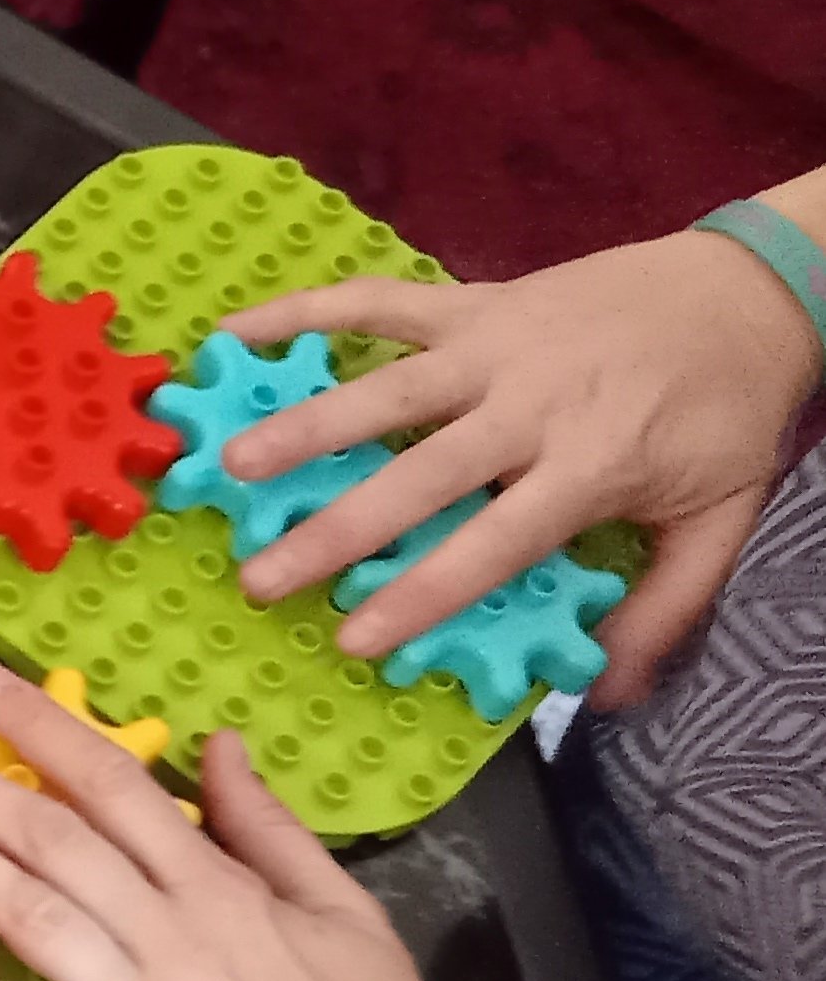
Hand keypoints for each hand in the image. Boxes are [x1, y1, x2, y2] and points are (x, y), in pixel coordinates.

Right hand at [214, 228, 822, 706]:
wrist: (751, 288)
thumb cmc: (725, 411)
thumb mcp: (721, 518)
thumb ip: (664, 608)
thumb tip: (604, 692)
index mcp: (592, 462)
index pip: (494, 541)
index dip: (423, 591)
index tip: (356, 639)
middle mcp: (533, 402)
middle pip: (419, 474)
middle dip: (336, 530)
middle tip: (262, 579)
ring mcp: (496, 345)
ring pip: (387, 387)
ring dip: (304, 425)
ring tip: (230, 464)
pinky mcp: (474, 302)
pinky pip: (380, 300)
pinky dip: (304, 310)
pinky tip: (237, 332)